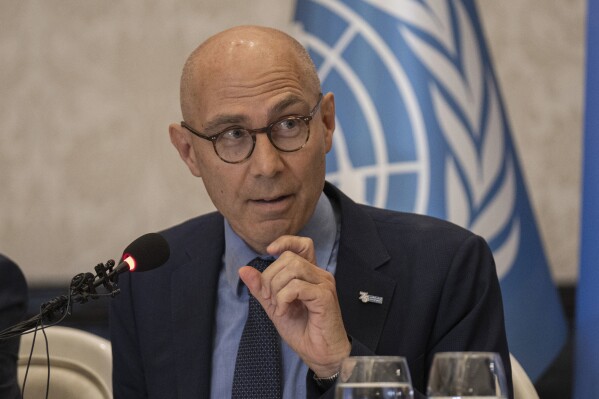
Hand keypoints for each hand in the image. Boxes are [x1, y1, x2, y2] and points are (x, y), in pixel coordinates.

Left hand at [238, 235, 350, 377]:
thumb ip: (261, 288)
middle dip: (270, 277)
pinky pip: (296, 287)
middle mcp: (319, 275)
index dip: (286, 241)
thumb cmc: (302, 330)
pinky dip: (283, 299)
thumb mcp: (274, 306)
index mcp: (309, 274)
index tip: (269, 251)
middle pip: (289, 258)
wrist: (320, 354)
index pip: (303, 244)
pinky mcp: (324, 296)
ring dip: (276, 288)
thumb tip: (243, 269)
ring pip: (292, 268)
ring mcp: (324, 284)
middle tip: (269, 299)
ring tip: (277, 306)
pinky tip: (284, 312)